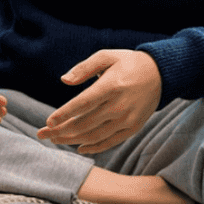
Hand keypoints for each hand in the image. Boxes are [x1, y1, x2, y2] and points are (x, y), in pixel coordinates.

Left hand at [38, 50, 161, 153]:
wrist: (161, 73)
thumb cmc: (128, 62)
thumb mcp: (106, 56)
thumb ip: (84, 68)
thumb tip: (64, 80)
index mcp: (111, 86)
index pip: (82, 104)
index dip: (64, 114)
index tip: (48, 121)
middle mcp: (119, 105)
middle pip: (85, 123)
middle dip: (61, 131)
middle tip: (43, 134)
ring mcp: (127, 119)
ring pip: (94, 135)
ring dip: (72, 140)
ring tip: (55, 139)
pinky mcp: (133, 127)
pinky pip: (110, 142)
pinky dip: (93, 147)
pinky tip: (78, 147)